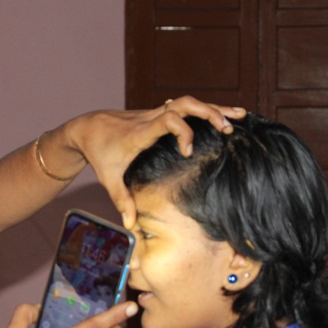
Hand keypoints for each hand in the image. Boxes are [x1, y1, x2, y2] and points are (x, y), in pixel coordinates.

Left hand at [64, 96, 245, 227]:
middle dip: (208, 113)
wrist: (87, 129)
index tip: (187, 152)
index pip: (168, 120)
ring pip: (188, 102)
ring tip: (239, 116)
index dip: (183, 132)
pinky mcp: (158, 113)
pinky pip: (186, 107)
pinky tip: (224, 114)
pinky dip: (206, 109)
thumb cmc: (99, 154)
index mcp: (141, 133)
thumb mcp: (109, 178)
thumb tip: (130, 225)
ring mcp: (155, 113)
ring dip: (214, 108)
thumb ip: (121, 200)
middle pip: (184, 104)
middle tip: (227, 128)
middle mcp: (151, 118)